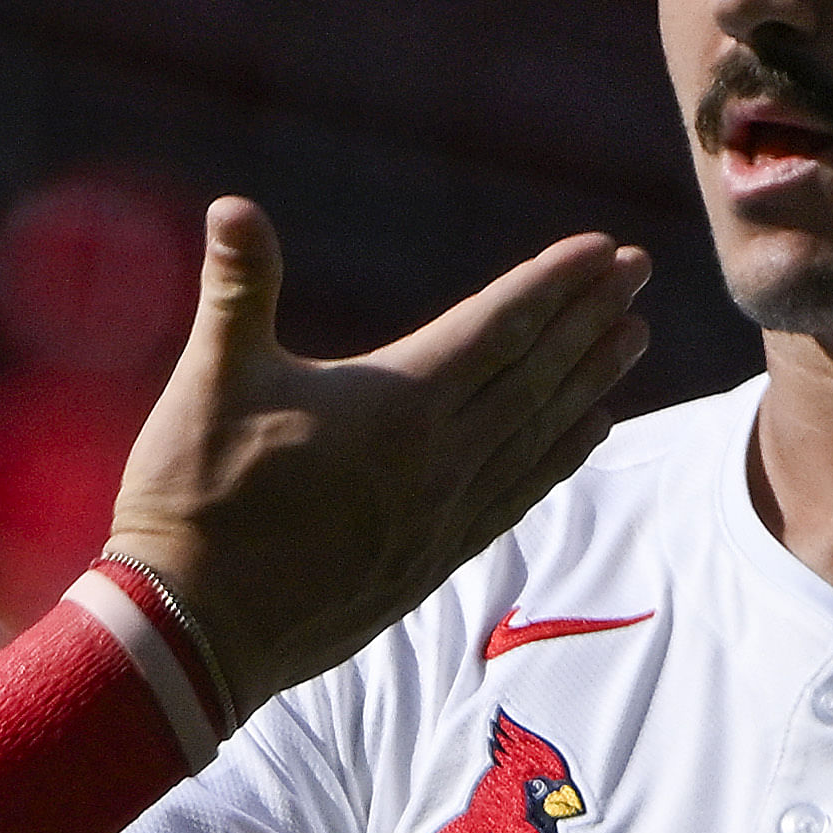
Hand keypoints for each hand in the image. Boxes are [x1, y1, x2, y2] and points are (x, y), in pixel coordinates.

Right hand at [101, 204, 650, 706]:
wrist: (194, 628)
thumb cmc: (192, 496)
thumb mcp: (210, 380)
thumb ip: (237, 288)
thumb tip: (233, 204)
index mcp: (397, 404)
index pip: (498, 328)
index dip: (553, 284)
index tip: (604, 249)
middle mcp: (438, 459)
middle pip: (536, 376)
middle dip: (589, 319)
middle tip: (639, 273)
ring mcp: (441, 516)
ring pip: (538, 436)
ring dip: (590, 382)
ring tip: (634, 339)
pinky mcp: (430, 561)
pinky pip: (518, 496)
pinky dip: (561, 458)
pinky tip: (590, 433)